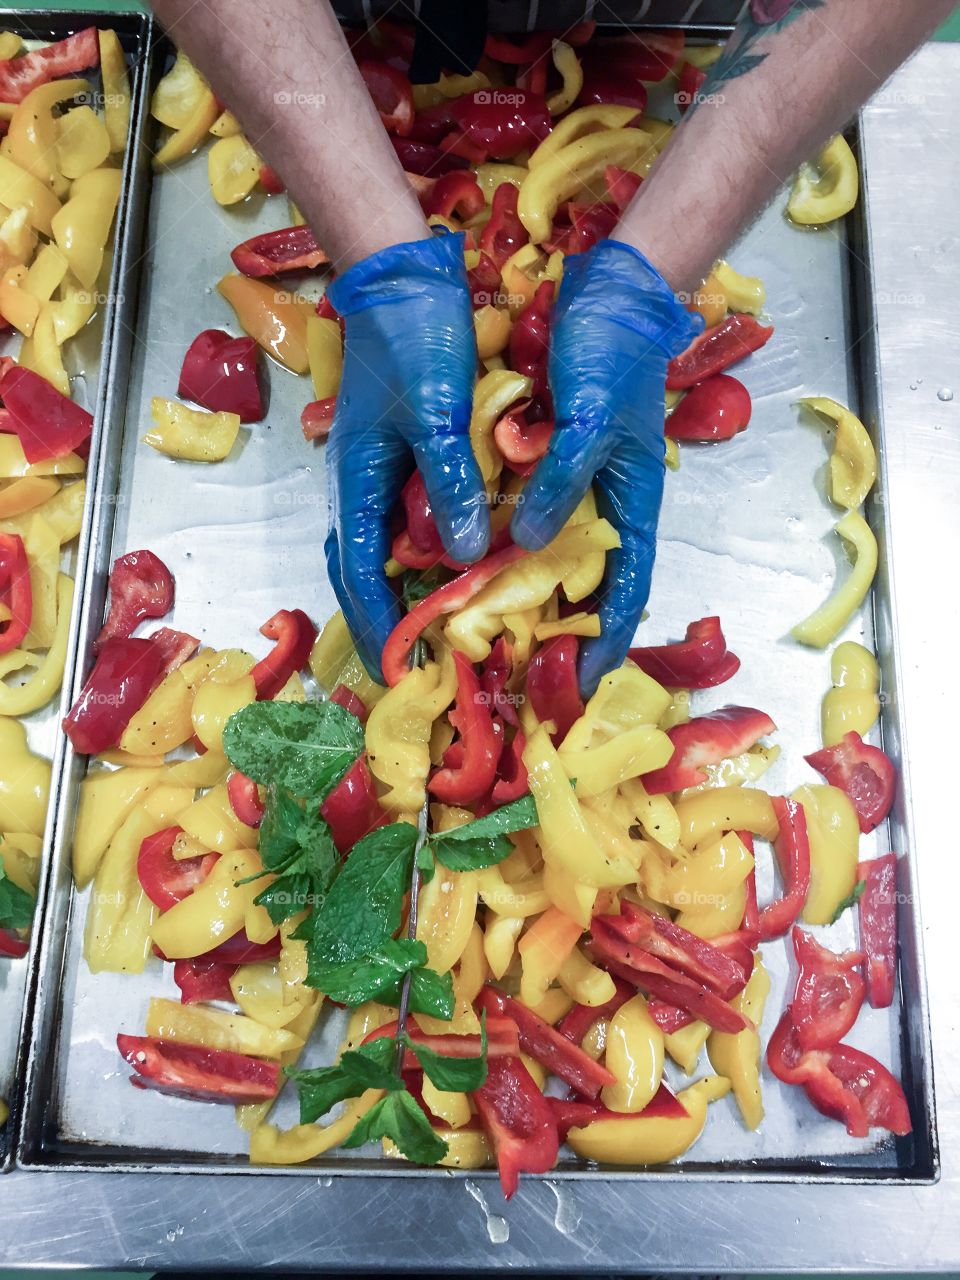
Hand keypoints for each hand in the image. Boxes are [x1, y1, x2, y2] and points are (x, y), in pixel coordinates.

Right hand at [324, 232, 488, 680]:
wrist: (402, 276)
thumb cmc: (415, 339)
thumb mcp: (437, 413)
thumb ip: (449, 484)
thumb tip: (462, 556)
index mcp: (356, 479)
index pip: (356, 570)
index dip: (373, 623)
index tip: (393, 669)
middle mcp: (358, 482)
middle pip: (359, 565)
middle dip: (381, 615)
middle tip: (410, 661)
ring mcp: (374, 468)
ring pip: (379, 544)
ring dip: (399, 587)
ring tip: (431, 627)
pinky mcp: (396, 452)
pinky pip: (402, 517)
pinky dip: (421, 550)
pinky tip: (453, 563)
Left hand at [510, 240, 701, 696]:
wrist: (608, 290)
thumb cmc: (611, 354)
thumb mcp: (589, 420)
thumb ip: (561, 482)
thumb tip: (531, 544)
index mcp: (634, 501)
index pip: (627, 588)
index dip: (607, 639)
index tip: (580, 685)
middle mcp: (605, 504)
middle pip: (588, 585)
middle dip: (562, 631)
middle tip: (521, 674)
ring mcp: (577, 485)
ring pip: (553, 558)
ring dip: (527, 596)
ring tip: (487, 636)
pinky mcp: (547, 464)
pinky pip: (525, 519)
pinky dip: (503, 547)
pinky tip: (468, 566)